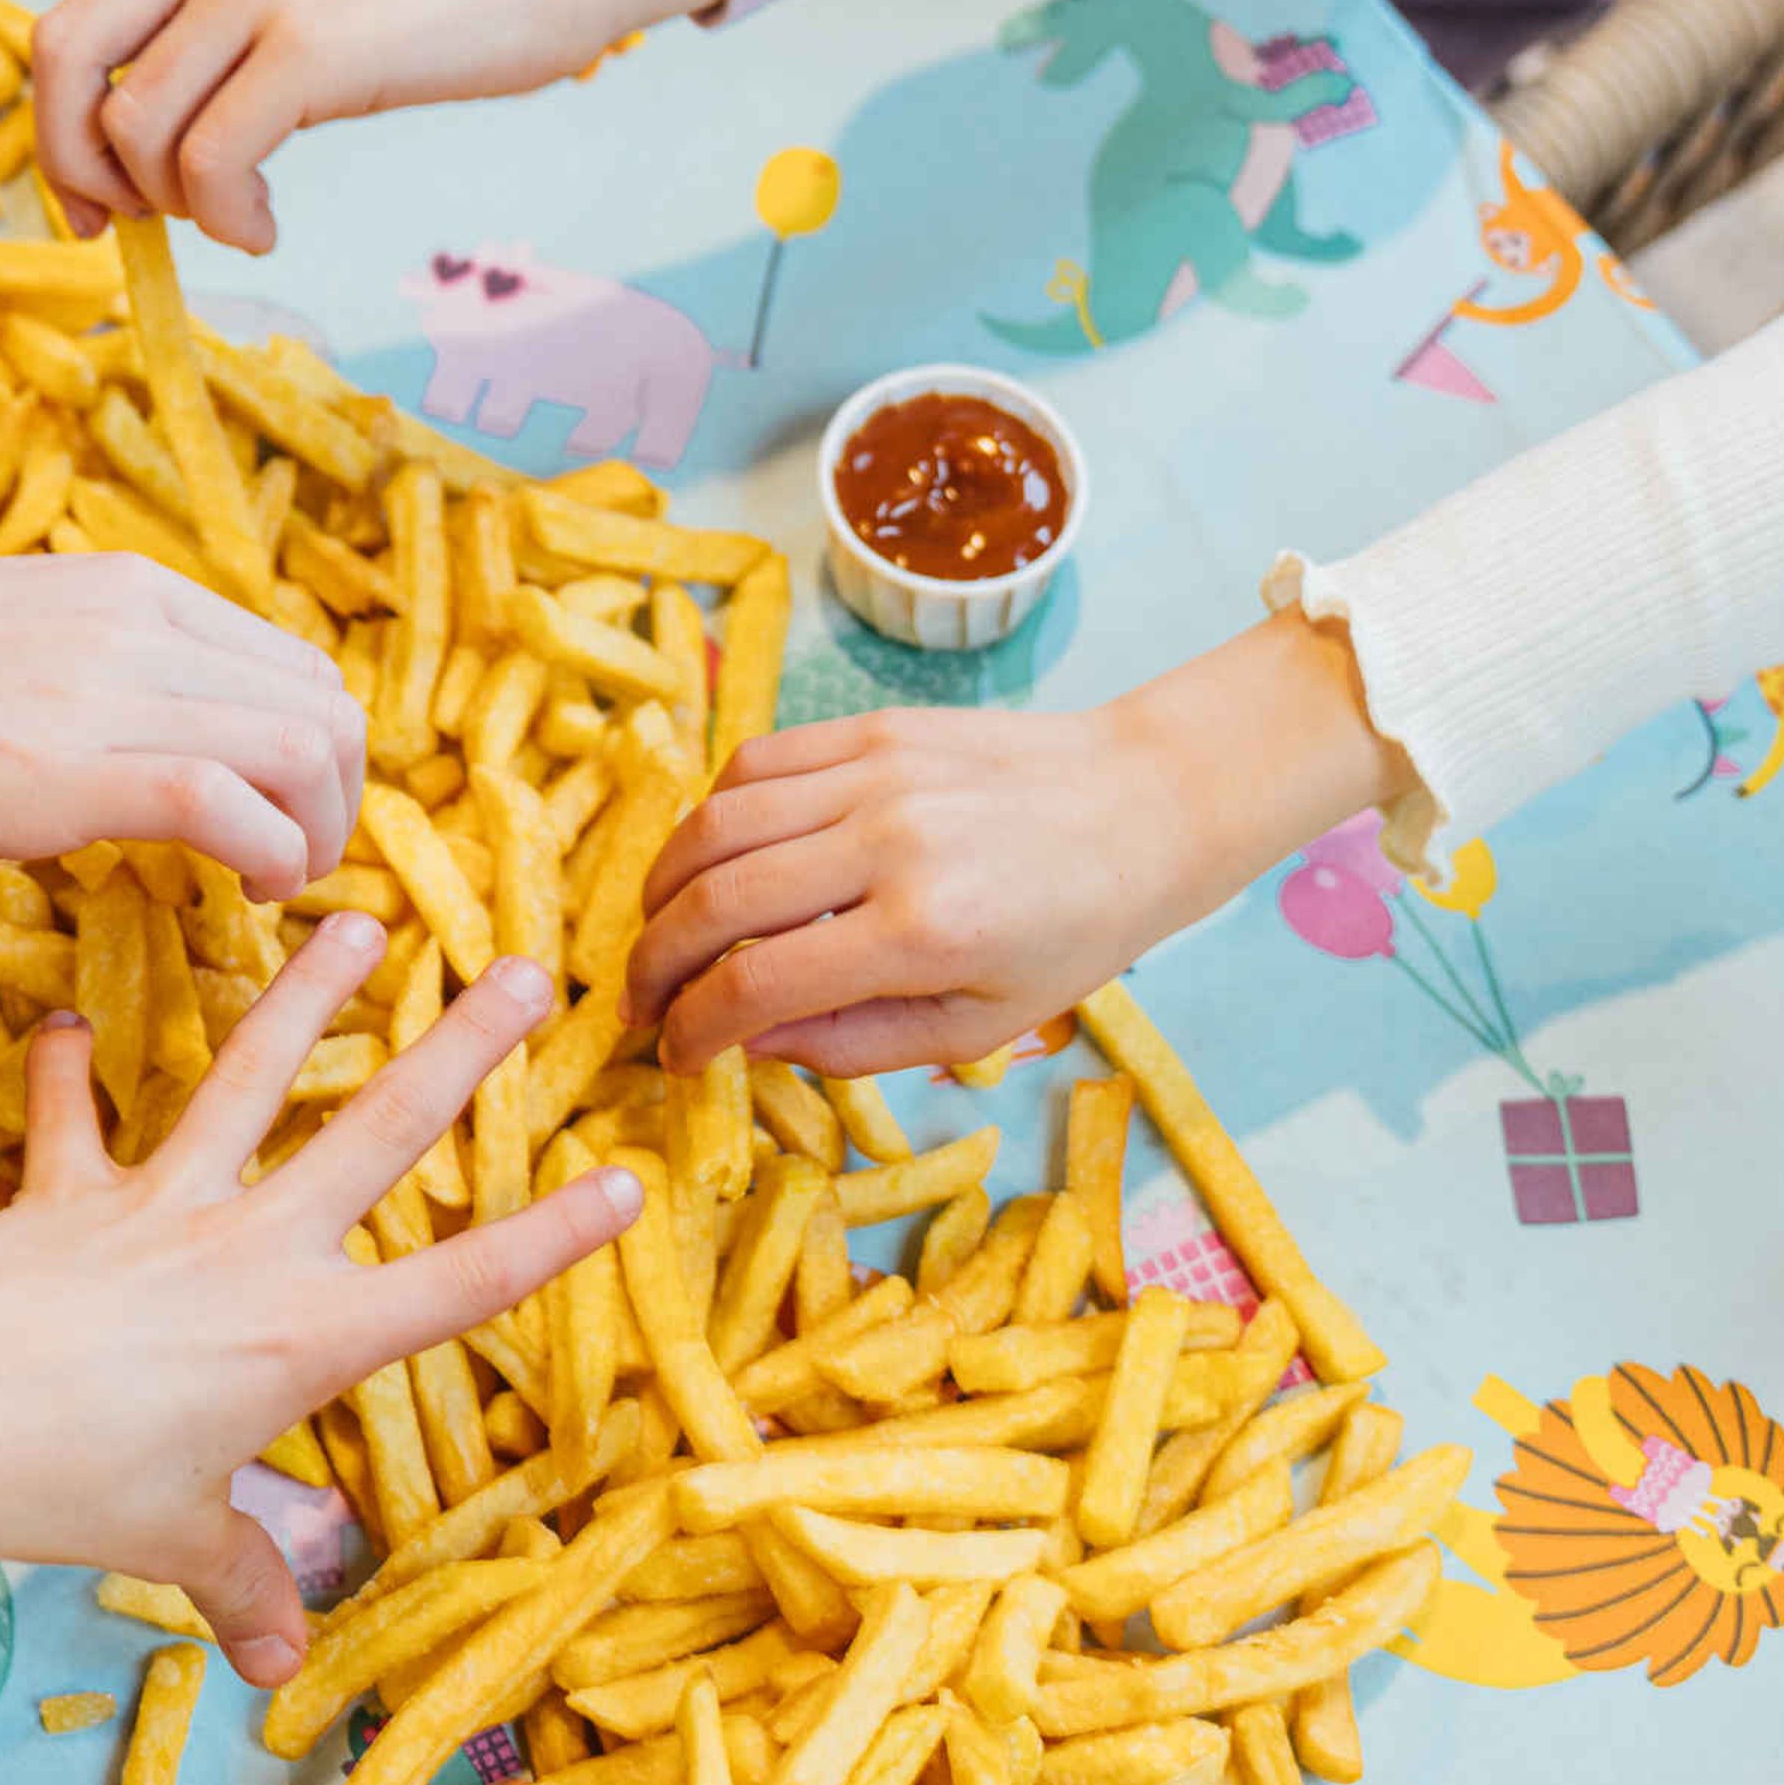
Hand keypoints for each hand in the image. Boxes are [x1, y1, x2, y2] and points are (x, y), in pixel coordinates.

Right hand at [0, 550, 368, 900]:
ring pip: (306, 746)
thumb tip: (117, 742)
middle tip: (293, 868)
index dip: (314, 749)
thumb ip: (72, 680)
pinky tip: (244, 897)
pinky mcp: (69, 767)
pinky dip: (271, 858)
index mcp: (119, 587)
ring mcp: (105, 687)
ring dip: (318, 834)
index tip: (283, 817)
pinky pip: (236, 802)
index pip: (288, 657)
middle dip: (338, 797)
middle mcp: (135, 620)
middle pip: (322, 700)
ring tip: (273, 888)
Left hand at [0, 917, 643, 1681]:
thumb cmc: (67, 1490)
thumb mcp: (175, 1542)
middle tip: (522, 972)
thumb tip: (282, 1671)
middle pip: (378, 1132)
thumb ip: (242, 1586)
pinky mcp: (69, 1189)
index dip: (552, 1238)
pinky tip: (63, 1015)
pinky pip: (67, 1114)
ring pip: (250, 1074)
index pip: (460, 1286)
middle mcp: (249, 1251)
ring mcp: (159, 1205)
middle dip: (461, 1048)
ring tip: (356, 918)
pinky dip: (62, 1068)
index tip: (624, 1181)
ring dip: (307, 992)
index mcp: (302, 1341)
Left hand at [29, 0, 728, 254]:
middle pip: (65, 64)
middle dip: (76, 164)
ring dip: (172, 201)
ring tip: (238, 213)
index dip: (55, 129)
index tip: (92, 200)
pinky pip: (211, 160)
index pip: (64, 30)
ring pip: (136, 126)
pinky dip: (225, 217)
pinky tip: (265, 225)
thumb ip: (216, 30)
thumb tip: (136, 139)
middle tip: (129, 222)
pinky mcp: (314, 45)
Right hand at [623, 612, 1410, 1073]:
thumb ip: (857, 1042)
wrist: (1145, 803)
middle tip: (638, 1006)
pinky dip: (709, 816)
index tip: (675, 1057)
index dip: (694, 1028)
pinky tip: (708, 860)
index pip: (758, 982)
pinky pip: (754, 763)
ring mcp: (875, 773)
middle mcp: (889, 842)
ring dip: (662, 888)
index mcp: (924, 931)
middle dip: (652, 964)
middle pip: (715, 900)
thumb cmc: (1076, 930)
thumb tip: (747, 1041)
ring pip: (716, 823)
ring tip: (655, 935)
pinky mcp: (872, 727)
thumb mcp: (983, 1024)